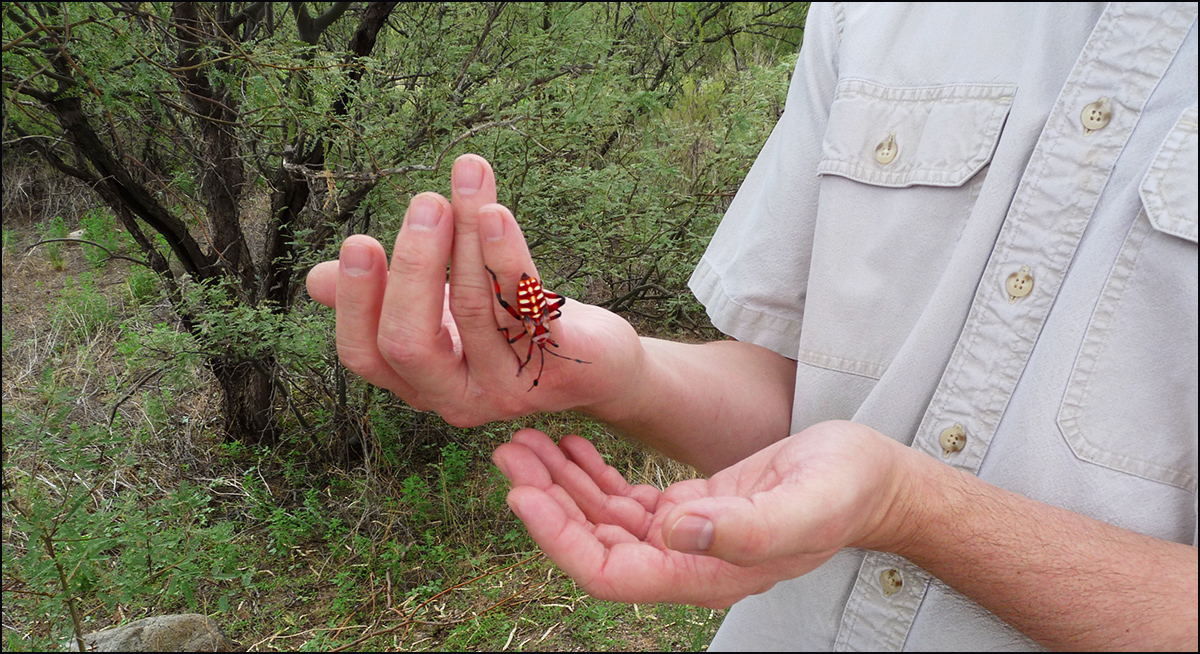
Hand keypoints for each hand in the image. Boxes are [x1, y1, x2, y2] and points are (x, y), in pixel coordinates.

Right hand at [306, 155, 640, 425]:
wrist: (596, 365)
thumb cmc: (507, 331)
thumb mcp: (441, 315)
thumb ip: (386, 298)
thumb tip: (316, 280)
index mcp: (418, 382)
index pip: (364, 355)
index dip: (356, 302)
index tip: (359, 241)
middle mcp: (458, 395)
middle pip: (411, 342)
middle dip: (413, 268)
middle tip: (424, 204)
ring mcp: (509, 386)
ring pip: (476, 309)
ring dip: (467, 237)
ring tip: (467, 177)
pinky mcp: (558, 364)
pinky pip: (529, 308)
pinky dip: (510, 256)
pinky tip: (495, 212)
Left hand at [492, 421, 916, 607]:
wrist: (873, 480)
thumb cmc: (846, 491)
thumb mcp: (805, 504)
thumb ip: (745, 527)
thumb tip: (673, 531)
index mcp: (706, 572)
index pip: (610, 573)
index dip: (559, 540)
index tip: (522, 494)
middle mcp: (686, 562)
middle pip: (593, 545)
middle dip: (546, 503)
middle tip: (510, 452)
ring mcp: (685, 537)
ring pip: (602, 519)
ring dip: (561, 484)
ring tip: (527, 442)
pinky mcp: (689, 509)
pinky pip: (625, 500)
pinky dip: (593, 474)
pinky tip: (572, 446)